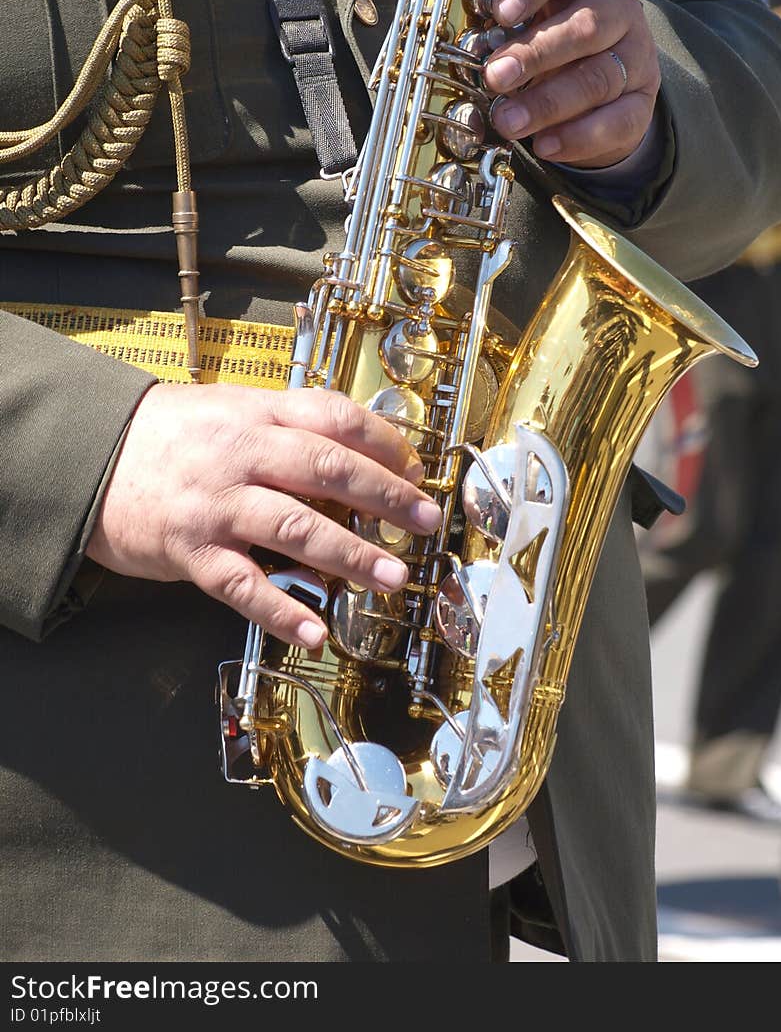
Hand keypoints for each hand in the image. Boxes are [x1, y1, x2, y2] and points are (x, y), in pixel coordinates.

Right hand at [85, 384, 440, 647]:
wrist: (89, 459)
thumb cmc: (173, 437)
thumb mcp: (232, 412)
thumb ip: (289, 429)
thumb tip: (361, 458)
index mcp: (256, 414)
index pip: (332, 418)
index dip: (382, 443)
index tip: (415, 469)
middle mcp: (241, 455)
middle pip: (327, 471)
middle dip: (386, 497)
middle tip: (426, 522)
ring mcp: (216, 505)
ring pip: (297, 528)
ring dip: (352, 555)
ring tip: (393, 577)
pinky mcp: (191, 552)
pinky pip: (245, 586)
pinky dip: (283, 612)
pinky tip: (316, 633)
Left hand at [484, 0, 660, 167]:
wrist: (603, 95)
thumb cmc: (554, 51)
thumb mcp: (533, 26)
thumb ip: (504, 27)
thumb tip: (459, 34)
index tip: (501, 11)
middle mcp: (618, 13)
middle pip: (584, 28)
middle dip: (535, 54)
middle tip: (495, 77)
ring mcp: (636, 60)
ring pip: (599, 78)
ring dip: (548, 103)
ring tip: (509, 121)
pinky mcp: (643, 104)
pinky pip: (618, 121)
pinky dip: (578, 136)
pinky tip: (545, 145)